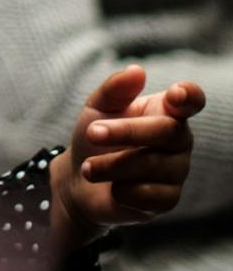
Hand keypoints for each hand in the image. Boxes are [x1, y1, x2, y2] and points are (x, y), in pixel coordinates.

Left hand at [48, 65, 206, 250]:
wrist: (79, 179)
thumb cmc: (94, 137)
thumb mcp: (96, 108)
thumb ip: (114, 89)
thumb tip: (136, 70)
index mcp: (165, 112)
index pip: (191, 100)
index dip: (189, 96)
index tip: (175, 95)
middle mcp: (179, 141)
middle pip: (167, 131)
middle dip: (124, 132)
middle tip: (90, 133)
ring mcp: (177, 171)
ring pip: (152, 165)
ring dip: (111, 166)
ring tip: (89, 168)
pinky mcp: (168, 200)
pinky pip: (148, 195)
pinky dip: (120, 190)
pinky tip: (112, 188)